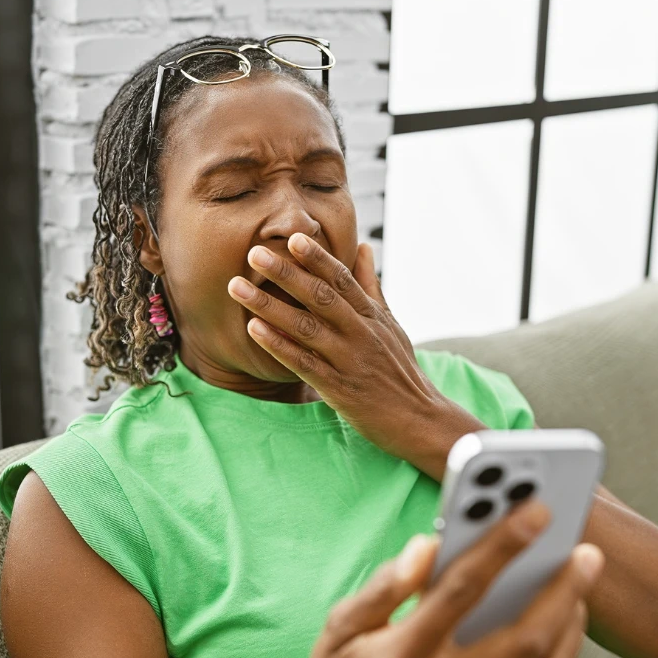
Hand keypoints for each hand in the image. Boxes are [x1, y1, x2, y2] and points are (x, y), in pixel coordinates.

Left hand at [227, 233, 448, 459]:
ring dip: (269, 305)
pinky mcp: (339, 389)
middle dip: (286, 273)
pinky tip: (254, 329)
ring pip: (306, 326)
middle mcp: (361, 333)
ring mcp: (349, 360)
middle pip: (320, 296)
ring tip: (237, 288)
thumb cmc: (400, 371)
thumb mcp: (391, 325)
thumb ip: (371, 287)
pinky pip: (303, 363)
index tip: (293, 238)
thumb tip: (363, 247)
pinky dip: (279, 345)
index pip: (343, 279)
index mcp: (372, 316)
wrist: (420, 420)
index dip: (318, 257)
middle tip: (254, 253)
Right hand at [287, 499, 605, 657]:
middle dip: (564, 590)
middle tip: (586, 551)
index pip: (463, 591)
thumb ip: (385, 585)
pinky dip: (565, 652)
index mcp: (404, 654)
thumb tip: (426, 546)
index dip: (502, 546)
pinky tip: (565, 618)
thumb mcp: (342, 622)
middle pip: (524, 640)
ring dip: (572, 622)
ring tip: (580, 581)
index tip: (535, 512)